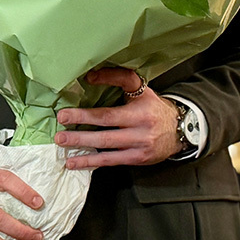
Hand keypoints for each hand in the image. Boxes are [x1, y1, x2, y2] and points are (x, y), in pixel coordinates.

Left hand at [55, 67, 181, 167]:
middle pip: (106, 133)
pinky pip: (111, 162)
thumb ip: (118, 78)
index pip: (109, 114)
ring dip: (82, 150)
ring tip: (63, 147)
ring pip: (107, 149)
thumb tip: (89, 77)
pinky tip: (74, 163)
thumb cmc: (153, 106)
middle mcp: (140, 131)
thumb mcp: (140, 88)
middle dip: (80, 134)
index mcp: (139, 111)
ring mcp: (138, 147)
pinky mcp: (137, 159)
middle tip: (59, 133)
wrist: (181, 129)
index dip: (86, 115)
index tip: (65, 114)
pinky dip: (91, 162)